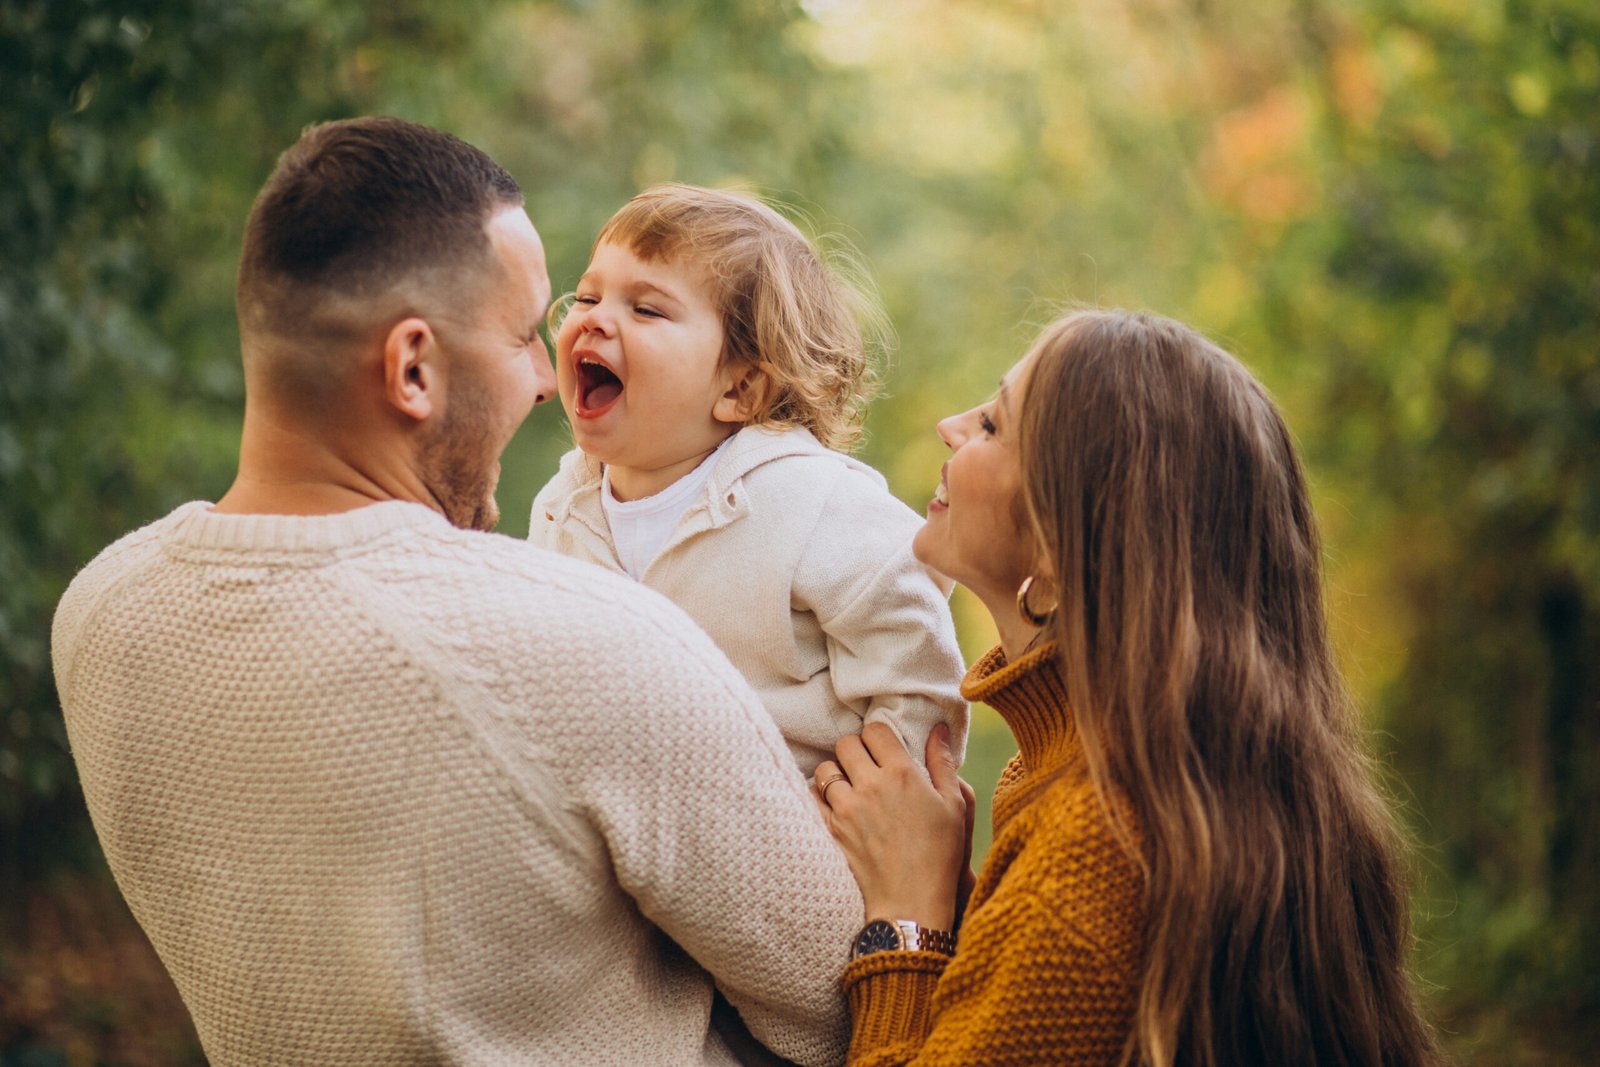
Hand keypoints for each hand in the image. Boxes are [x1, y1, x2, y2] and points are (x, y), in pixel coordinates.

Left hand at [814, 722, 969, 930]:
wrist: (911, 901)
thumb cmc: (940, 855)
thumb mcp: (954, 806)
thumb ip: (943, 763)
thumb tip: (938, 728)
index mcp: (902, 773)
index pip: (875, 731)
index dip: (878, 736)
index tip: (883, 749)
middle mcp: (871, 785)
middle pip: (846, 744)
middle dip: (855, 750)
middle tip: (866, 766)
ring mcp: (847, 807)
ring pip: (826, 769)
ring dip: (836, 773)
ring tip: (850, 787)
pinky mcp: (831, 829)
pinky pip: (812, 797)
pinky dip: (820, 797)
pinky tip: (836, 806)